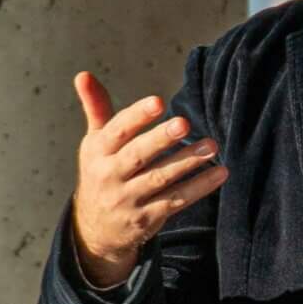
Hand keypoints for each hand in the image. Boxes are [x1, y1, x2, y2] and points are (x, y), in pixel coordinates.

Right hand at [70, 72, 226, 288]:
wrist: (94, 229)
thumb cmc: (102, 172)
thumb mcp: (94, 142)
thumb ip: (96, 108)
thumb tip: (83, 74)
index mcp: (98, 152)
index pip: (116, 131)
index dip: (136, 116)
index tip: (158, 101)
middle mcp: (110, 176)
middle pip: (137, 156)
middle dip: (160, 139)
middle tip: (185, 123)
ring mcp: (128, 199)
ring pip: (160, 179)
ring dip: (187, 162)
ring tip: (212, 145)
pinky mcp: (146, 219)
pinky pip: (175, 201)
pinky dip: (199, 188)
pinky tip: (220, 172)